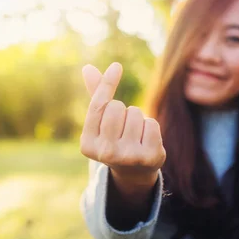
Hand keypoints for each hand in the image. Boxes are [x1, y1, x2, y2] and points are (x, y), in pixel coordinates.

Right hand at [79, 62, 165, 190]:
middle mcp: (105, 152)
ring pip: (135, 113)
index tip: (117, 67)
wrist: (134, 172)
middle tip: (122, 127)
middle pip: (116, 107)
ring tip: (134, 134)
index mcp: (87, 144)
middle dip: (122, 110)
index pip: (98, 106)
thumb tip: (87, 68)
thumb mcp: (102, 121)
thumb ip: (96, 95)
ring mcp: (127, 156)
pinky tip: (146, 140)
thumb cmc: (114, 139)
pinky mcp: (149, 157)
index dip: (107, 84)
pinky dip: (150, 126)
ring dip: (137, 118)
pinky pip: (151, 123)